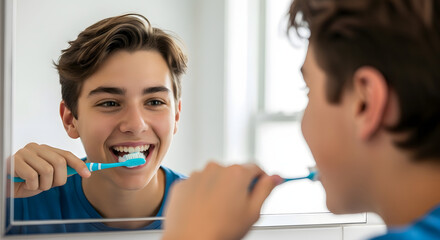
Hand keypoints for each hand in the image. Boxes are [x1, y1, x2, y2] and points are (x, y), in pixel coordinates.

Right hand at [8, 143, 90, 197]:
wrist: (6, 186)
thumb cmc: (26, 181)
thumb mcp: (47, 177)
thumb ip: (62, 172)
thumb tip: (83, 171)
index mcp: (46, 150)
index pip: (66, 155)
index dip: (79, 164)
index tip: (88, 174)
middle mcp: (36, 148)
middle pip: (59, 163)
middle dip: (59, 179)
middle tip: (50, 186)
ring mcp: (24, 153)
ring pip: (47, 170)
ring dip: (44, 185)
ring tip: (36, 185)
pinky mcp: (14, 161)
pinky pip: (32, 176)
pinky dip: (32, 186)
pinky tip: (26, 184)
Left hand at [162, 162, 282, 239]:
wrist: (190, 239)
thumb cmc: (220, 230)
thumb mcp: (253, 212)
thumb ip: (265, 190)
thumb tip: (275, 177)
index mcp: (236, 173)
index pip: (256, 168)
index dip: (261, 179)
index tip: (260, 188)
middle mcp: (215, 168)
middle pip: (234, 172)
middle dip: (238, 186)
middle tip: (237, 207)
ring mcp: (197, 175)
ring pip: (214, 178)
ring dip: (219, 189)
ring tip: (217, 211)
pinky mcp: (183, 184)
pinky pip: (197, 184)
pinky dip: (201, 193)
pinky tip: (203, 210)